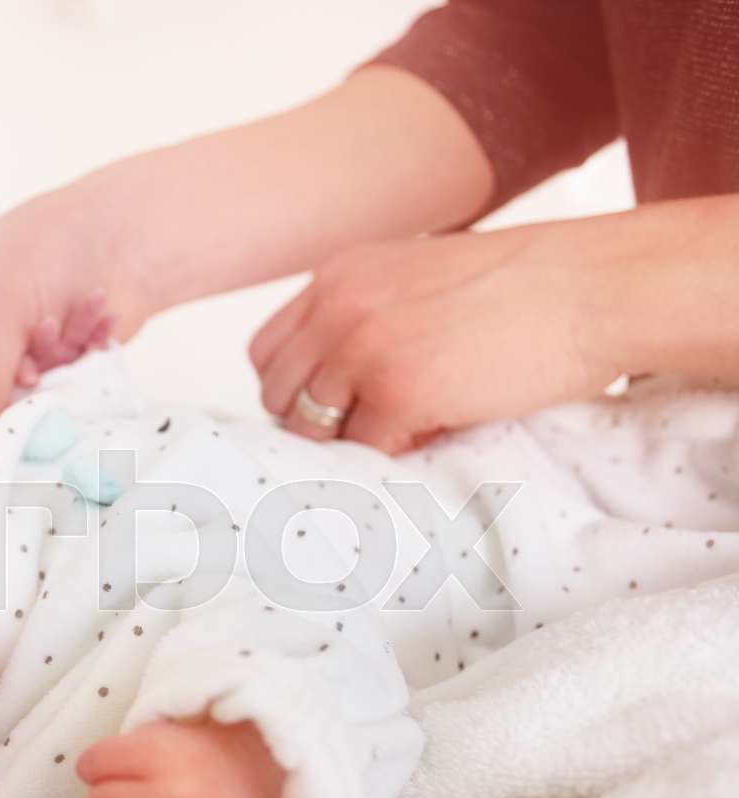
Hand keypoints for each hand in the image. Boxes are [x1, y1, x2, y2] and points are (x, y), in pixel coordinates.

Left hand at [249, 217, 627, 453]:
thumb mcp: (422, 277)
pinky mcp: (397, 394)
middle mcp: (337, 308)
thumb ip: (368, 313)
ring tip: (410, 429)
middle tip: (370, 429)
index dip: (296, 387)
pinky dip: (393, 456)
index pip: (267, 351)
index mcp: (338, 275)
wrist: (598, 286)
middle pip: (279, 394)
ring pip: (314, 429)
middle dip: (316, 422)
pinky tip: (434, 434)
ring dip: (355, 441)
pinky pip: (364, 451)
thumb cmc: (530, 285)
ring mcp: (362, 351)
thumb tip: (338, 381)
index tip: (333, 405)